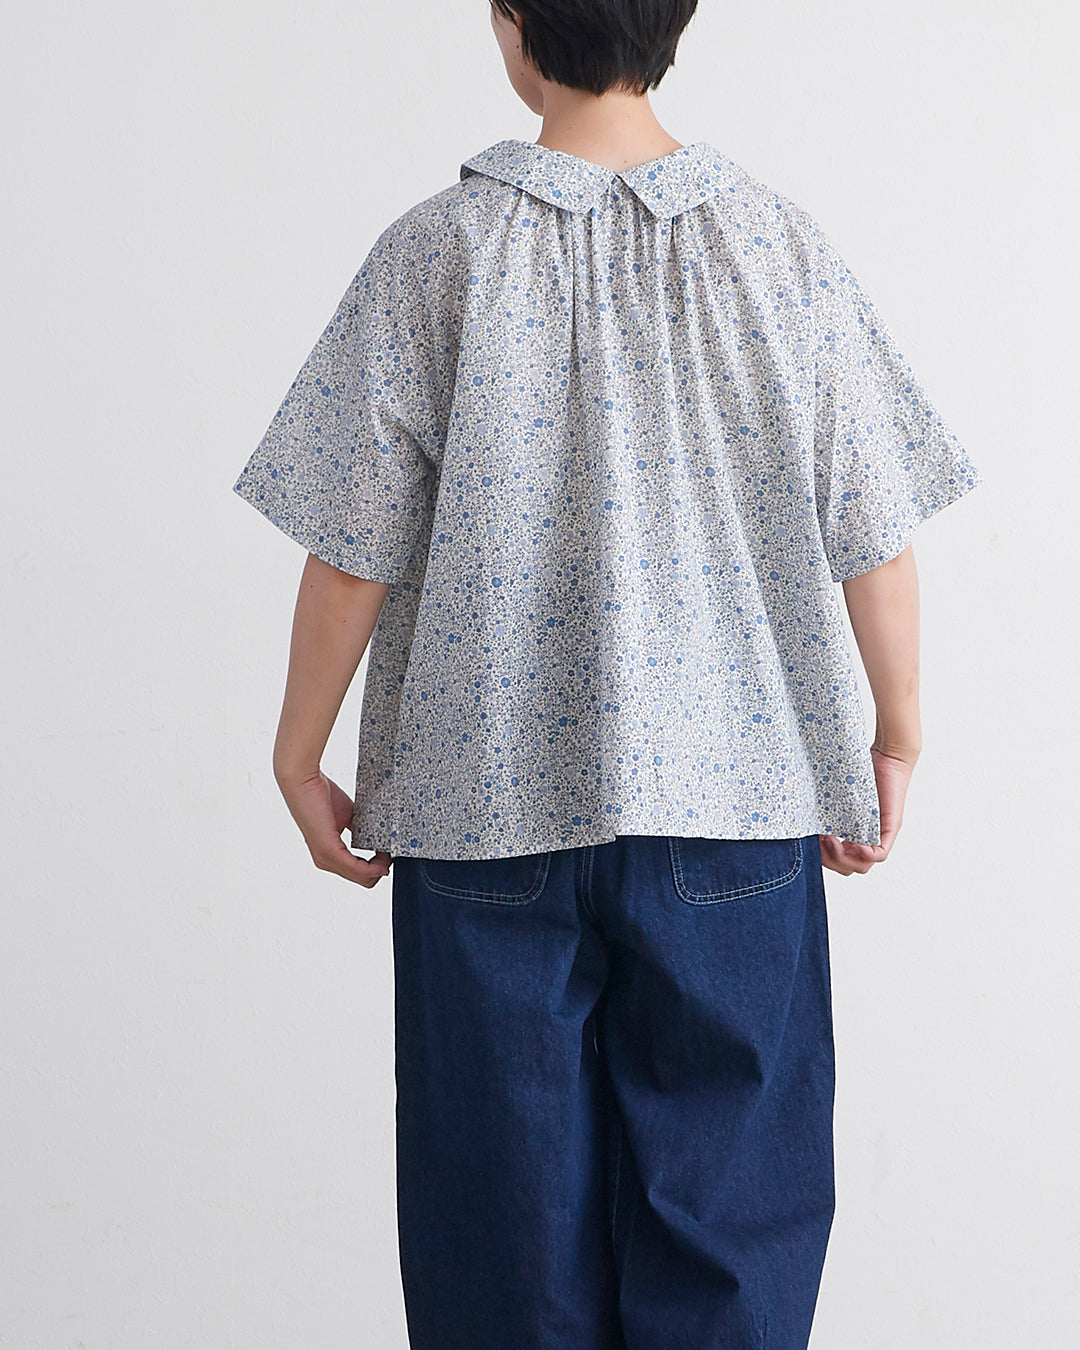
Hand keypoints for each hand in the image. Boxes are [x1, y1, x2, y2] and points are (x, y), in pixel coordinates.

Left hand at [276, 767, 391, 887]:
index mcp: (328, 853)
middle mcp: (325, 860)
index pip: (356, 872)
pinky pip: (357, 869)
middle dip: (381, 869)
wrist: (304, 782)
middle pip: (362, 879)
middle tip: (390, 853)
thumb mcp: (346, 815)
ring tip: (388, 854)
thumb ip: (357, 828)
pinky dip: (373, 867)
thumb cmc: (320, 794)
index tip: (387, 853)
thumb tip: (376, 834)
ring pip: (362, 878)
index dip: (375, 866)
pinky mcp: (329, 851)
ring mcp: (325, 857)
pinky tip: (382, 858)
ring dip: (379, 868)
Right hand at [818, 744, 916, 874]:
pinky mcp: (891, 828)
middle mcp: (866, 838)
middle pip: (847, 867)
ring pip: (862, 865)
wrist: (886, 755)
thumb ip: (823, 810)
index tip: (809, 841)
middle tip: (819, 842)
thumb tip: (796, 821)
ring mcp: (879, 835)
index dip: (823, 858)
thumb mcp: (835, 796)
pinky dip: (865, 855)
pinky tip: (853, 843)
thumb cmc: (861, 770)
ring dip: (843, 859)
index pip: (838, 861)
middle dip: (829, 861)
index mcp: (852, 834)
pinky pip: (880, 854)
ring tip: (831, 841)